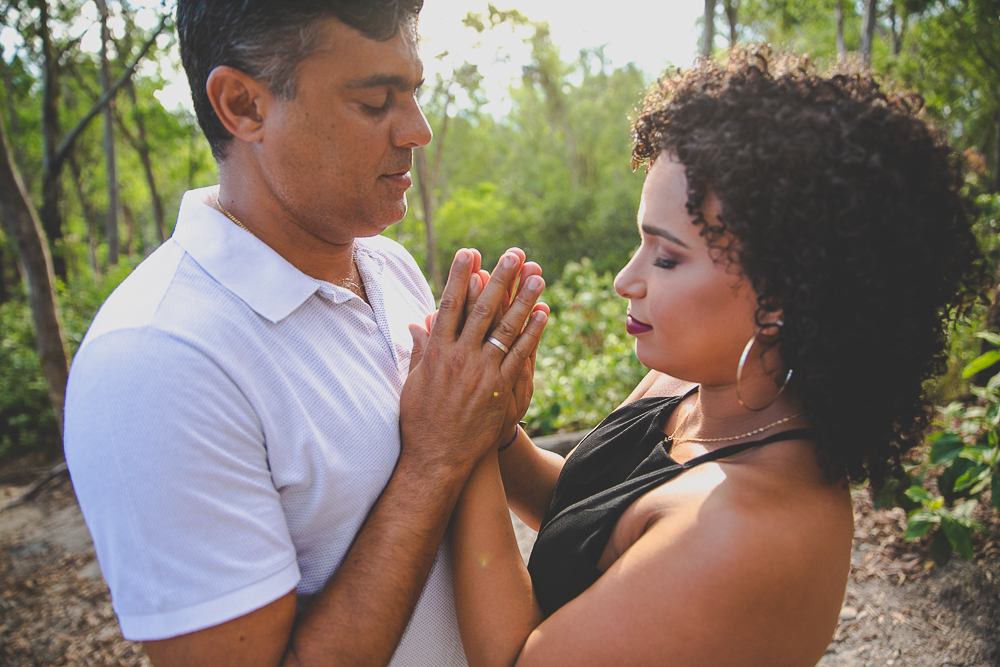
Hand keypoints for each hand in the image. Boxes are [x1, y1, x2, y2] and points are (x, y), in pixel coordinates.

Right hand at [400, 249, 547, 473]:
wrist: (436, 458)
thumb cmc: (419, 421)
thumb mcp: (412, 382)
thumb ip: (419, 350)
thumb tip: (418, 323)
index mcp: (435, 352)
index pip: (449, 305)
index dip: (460, 277)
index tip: (470, 253)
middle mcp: (459, 357)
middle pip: (482, 309)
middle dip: (499, 278)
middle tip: (514, 253)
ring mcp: (482, 373)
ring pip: (506, 328)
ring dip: (523, 299)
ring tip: (537, 275)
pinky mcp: (500, 389)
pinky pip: (520, 355)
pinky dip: (533, 333)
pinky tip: (543, 313)